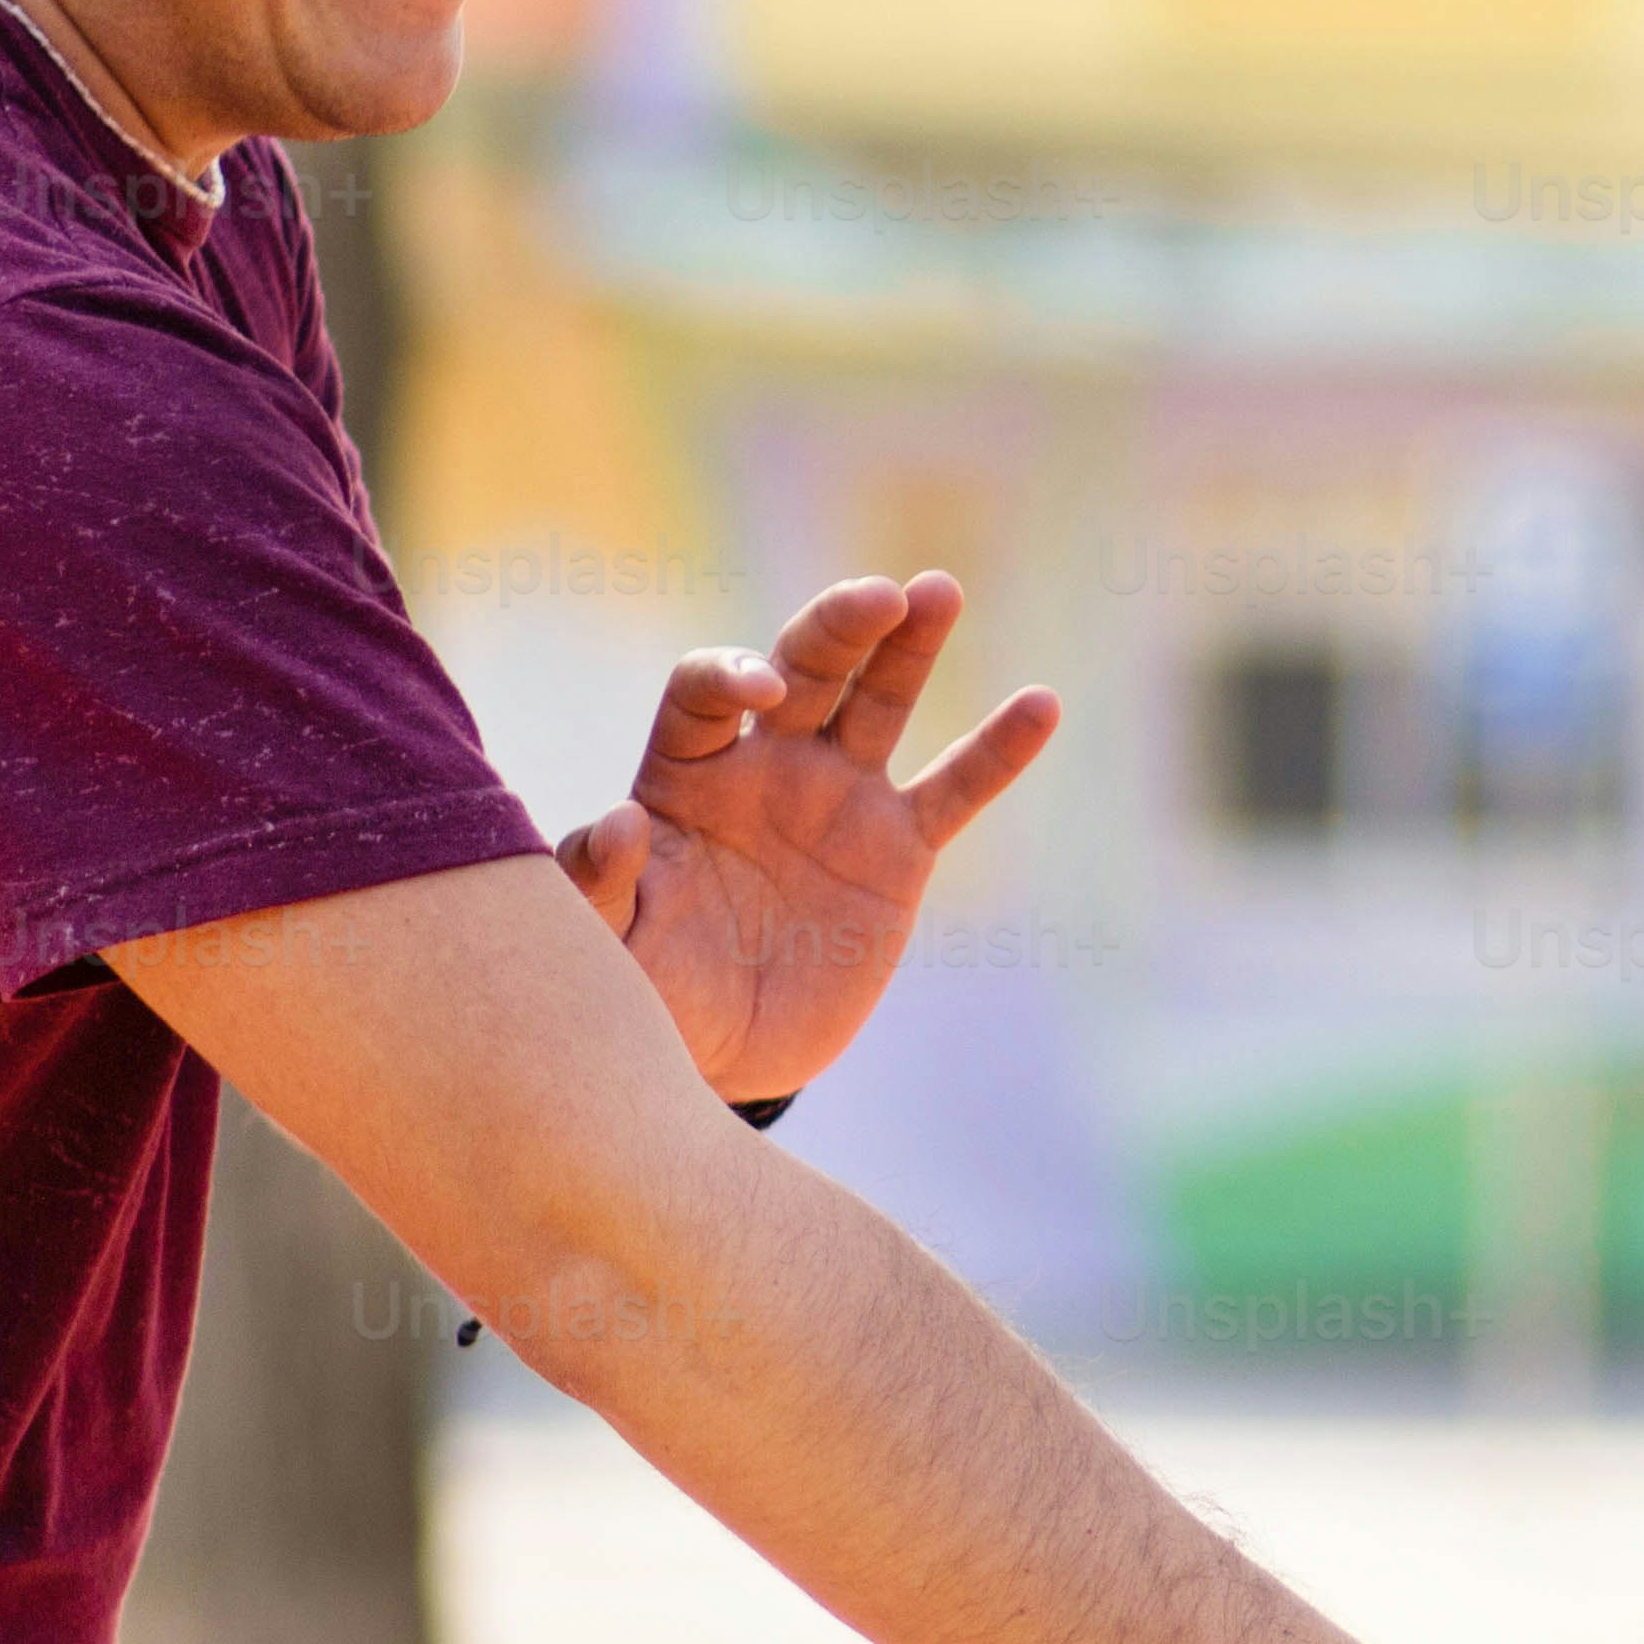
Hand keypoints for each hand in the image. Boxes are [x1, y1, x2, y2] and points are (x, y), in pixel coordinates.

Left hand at [552, 573, 1061, 1102]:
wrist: (726, 1052)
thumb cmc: (653, 988)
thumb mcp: (613, 945)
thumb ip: (602, 884)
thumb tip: (622, 821)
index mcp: (686, 772)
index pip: (705, 693)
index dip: (730, 676)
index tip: (760, 693)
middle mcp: (764, 764)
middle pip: (802, 670)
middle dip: (837, 627)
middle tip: (880, 596)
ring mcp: (837, 799)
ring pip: (878, 703)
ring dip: (909, 645)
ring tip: (940, 591)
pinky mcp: (897, 851)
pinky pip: (953, 790)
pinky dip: (996, 751)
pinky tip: (1041, 705)